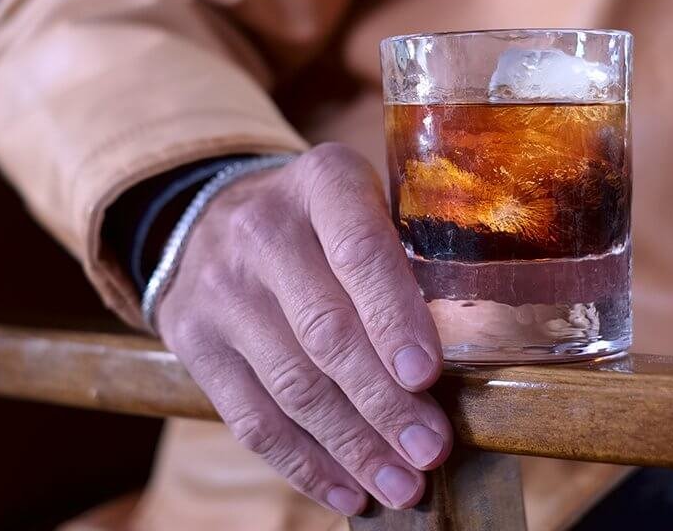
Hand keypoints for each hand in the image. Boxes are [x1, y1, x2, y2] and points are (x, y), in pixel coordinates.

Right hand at [154, 143, 450, 515]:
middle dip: (384, 402)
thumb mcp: (364, 201)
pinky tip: (348, 491)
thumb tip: (478, 347)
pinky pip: (251, 417)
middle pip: (327, 332)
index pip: (360, 252)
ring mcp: (221, 289)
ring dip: (353, 446)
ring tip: (403, 484)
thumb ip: (408, 253)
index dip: (394, 317)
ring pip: (292, 385)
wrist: (208, 214)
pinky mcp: (194, 342)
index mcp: (322, 182)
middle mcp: (262, 230)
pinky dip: (304, 463)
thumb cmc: (323, 218)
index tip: (427, 375)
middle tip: (431, 450)